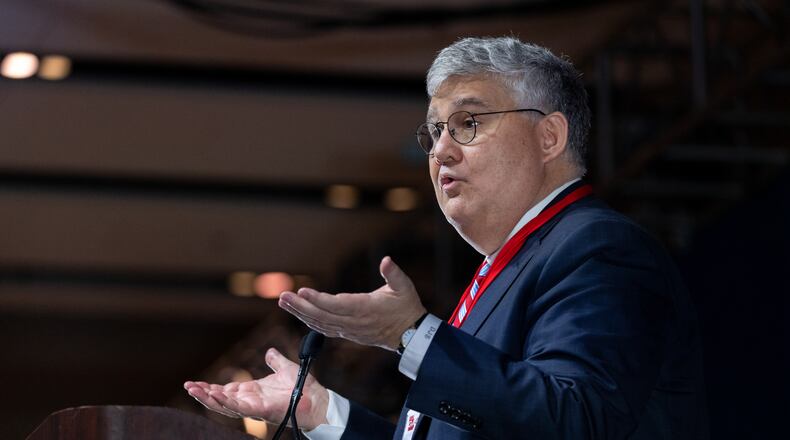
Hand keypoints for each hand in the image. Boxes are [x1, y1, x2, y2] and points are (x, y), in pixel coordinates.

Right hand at [183, 348, 328, 429]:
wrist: (317, 399)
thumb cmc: (304, 387)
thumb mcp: (285, 369)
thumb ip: (276, 361)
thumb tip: (270, 352)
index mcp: (253, 391)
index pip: (227, 390)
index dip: (211, 388)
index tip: (195, 383)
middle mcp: (251, 401)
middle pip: (221, 399)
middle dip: (204, 394)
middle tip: (188, 386)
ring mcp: (255, 407)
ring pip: (225, 406)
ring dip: (208, 399)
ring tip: (193, 390)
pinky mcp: (261, 410)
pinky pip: (239, 408)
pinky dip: (225, 402)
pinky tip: (213, 396)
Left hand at [278, 256, 426, 350]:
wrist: (410, 334)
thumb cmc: (406, 307)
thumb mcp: (404, 287)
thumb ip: (394, 273)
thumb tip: (386, 260)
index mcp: (365, 308)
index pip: (336, 305)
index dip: (318, 299)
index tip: (302, 291)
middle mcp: (354, 322)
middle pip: (322, 315)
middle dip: (301, 306)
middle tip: (283, 296)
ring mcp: (350, 330)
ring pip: (320, 323)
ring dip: (301, 313)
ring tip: (284, 302)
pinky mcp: (348, 333)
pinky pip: (325, 329)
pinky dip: (310, 321)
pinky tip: (299, 314)